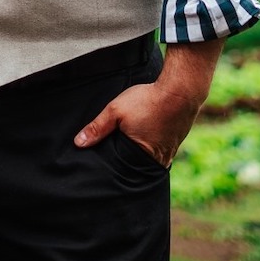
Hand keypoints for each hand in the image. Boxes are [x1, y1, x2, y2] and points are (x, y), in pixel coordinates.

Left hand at [73, 41, 223, 167]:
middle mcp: (159, 161)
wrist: (180, 90)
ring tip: (126, 142)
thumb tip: (78, 144)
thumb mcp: (116, 111)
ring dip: (137, 152)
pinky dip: (149, 144)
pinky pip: (158, 149)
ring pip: (147, 158)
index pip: (122, 170)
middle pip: (135, 166)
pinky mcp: (175, 142)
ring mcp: (170, 152)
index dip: (111, 164)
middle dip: (124, 160)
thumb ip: (97, 128)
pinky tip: (143, 135)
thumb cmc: (148, 101)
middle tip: (112, 151)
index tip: (100, 160)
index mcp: (143, 158)